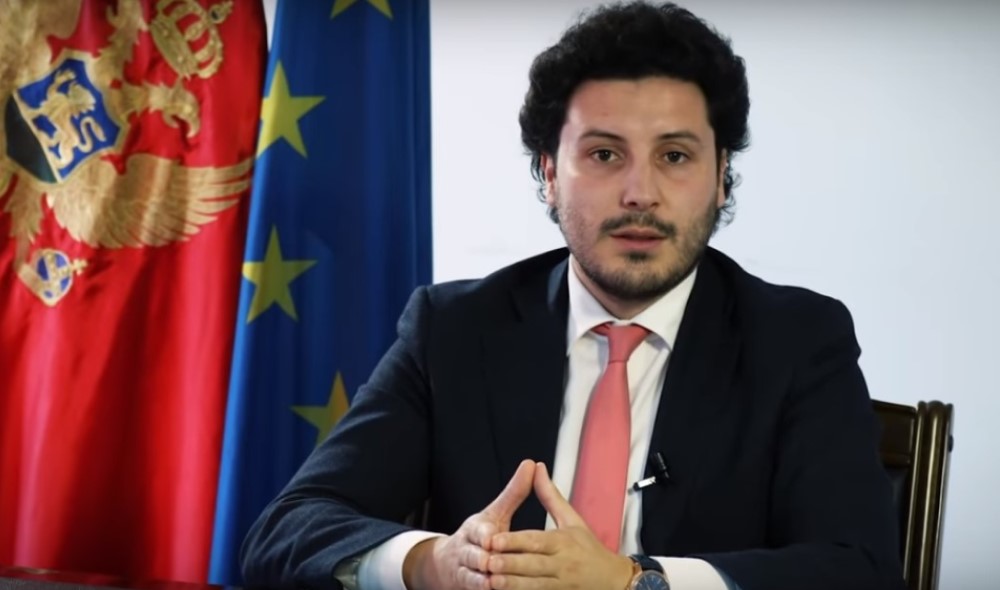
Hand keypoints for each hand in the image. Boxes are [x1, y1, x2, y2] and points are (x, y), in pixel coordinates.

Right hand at [403, 459, 536, 589]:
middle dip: (482, 559)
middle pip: (472, 554)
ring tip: (493, 582)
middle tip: (493, 563)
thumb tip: (532, 464)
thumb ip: (514, 493)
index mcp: (475, 529)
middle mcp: (467, 549)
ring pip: (470, 575)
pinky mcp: (465, 586)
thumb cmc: (481, 536)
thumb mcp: (495, 514)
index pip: (479, 530)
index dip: (485, 535)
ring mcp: (464, 570)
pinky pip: (471, 589)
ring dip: (482, 580)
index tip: (492, 538)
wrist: (448, 563)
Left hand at [487, 463, 633, 589]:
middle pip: (534, 564)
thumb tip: (536, 467)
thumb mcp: (573, 520)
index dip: (515, 541)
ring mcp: (561, 584)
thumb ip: (550, 496)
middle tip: (488, 561)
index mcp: (564, 541)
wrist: (614, 580)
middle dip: (510, 563)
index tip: (493, 540)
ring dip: (513, 584)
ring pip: (535, 585)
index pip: (537, 541)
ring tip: (491, 580)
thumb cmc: (589, 548)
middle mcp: (562, 563)